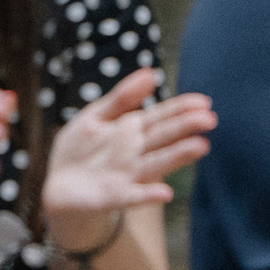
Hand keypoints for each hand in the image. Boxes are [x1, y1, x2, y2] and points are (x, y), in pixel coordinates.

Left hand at [42, 67, 214, 244]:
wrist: (60, 187)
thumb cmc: (81, 150)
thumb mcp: (96, 117)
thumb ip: (122, 98)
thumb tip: (150, 72)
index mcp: (131, 131)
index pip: (160, 117)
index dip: (180, 109)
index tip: (204, 102)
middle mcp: (135, 153)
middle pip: (161, 137)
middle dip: (184, 128)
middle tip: (210, 119)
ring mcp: (127, 175)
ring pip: (155, 163)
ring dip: (177, 156)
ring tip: (200, 146)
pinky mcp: (114, 196)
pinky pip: (133, 196)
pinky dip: (148, 195)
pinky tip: (165, 193)